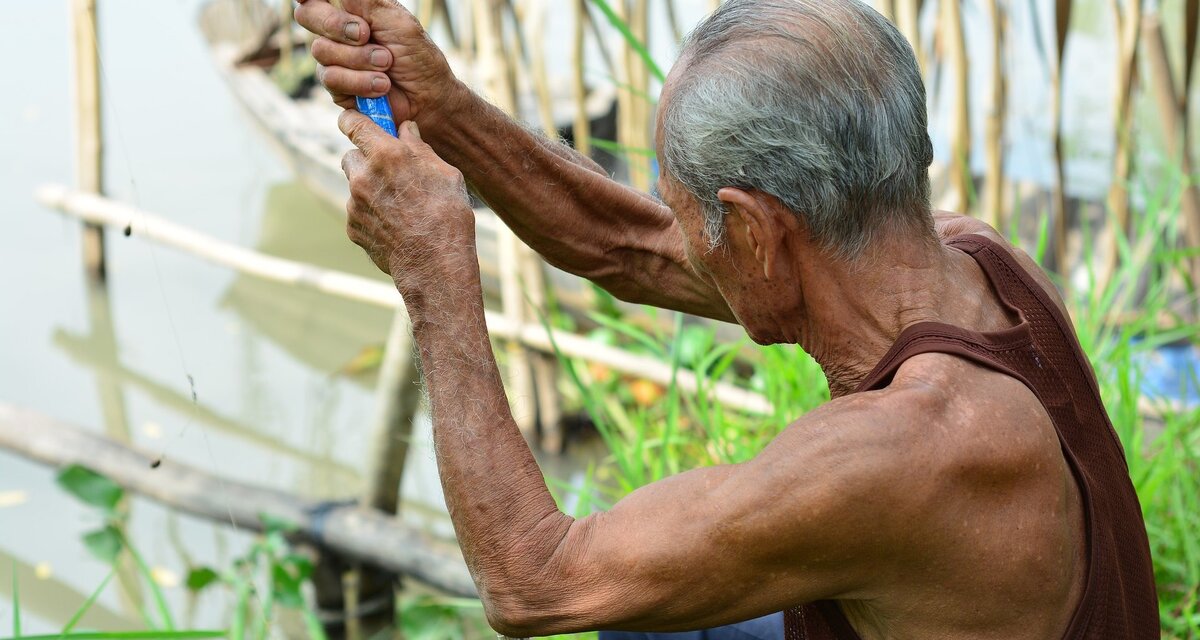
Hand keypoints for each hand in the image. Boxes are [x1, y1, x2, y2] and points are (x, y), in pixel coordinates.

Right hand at [295, 0, 463, 127]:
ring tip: (387, 64)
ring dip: (359, 58)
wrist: (428, 98)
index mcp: (350, 8)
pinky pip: (331, 78)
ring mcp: (333, 58)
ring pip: (321, 50)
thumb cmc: (417, 56)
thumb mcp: (396, 21)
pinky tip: (382, 85)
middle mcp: (336, 31)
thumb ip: (366, 1)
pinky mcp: (336, 86)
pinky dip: (360, 81)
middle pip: (307, 16)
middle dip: (336, 24)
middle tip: (365, 33)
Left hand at [338, 111, 476, 301]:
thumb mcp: (445, 173)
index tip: (358, 122)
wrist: (436, 264)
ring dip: (369, 188)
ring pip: (355, 186)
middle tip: (388, 170)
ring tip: (399, 205)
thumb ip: (420, 148)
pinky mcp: (353, 228)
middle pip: (350, 155)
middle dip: (365, 159)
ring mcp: (355, 205)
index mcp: (386, 155)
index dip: (353, 120)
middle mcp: (363, 177)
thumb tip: (406, 129)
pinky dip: (372, 214)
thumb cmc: (448, 216)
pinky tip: (395, 225)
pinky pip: (358, 213)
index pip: (352, 123)